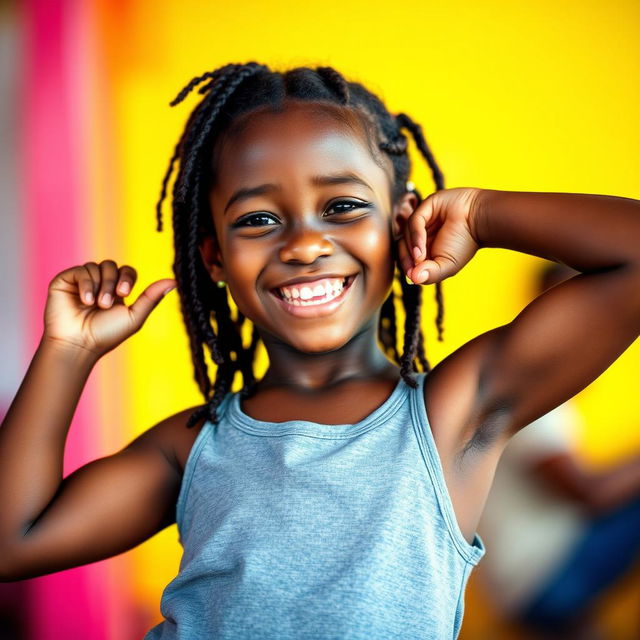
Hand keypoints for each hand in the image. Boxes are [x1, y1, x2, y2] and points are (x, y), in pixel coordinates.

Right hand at [43, 260, 176, 357]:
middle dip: (112, 283)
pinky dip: (85, 284)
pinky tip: (85, 301)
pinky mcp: (65, 281)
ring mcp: (82, 282)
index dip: (127, 277)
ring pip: (96, 266)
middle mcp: (99, 284)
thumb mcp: (134, 316)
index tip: (124, 293)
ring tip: (96, 305)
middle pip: (111, 266)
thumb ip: (152, 297)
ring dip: (99, 286)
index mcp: (116, 291)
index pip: (126, 271)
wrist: (79, 344)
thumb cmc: (106, 335)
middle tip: (107, 304)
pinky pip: (80, 270)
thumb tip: (174, 281)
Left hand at [397, 187, 482, 284]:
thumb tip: (413, 280)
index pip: (406, 257)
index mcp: (425, 248)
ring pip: (405, 235)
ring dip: (411, 249)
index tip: (411, 276)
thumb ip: (430, 274)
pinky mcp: (425, 207)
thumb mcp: (447, 265)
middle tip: (413, 268)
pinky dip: (415, 237)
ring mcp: (422, 220)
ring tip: (420, 258)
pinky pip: (413, 222)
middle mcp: (421, 234)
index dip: (406, 267)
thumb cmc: (465, 243)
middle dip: (405, 259)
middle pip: (401, 246)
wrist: (480, 221)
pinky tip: (420, 249)